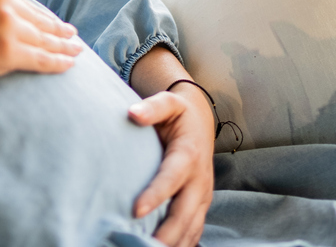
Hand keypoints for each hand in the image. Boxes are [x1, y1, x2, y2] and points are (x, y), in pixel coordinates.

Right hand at [0, 0, 82, 90]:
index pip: (22, 0)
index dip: (39, 13)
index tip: (50, 21)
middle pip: (38, 17)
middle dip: (57, 28)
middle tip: (72, 35)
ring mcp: (6, 24)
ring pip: (44, 37)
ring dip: (64, 45)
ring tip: (76, 50)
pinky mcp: (7, 52)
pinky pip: (42, 58)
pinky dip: (58, 62)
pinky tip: (69, 64)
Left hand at [128, 84, 214, 246]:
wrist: (201, 120)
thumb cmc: (179, 113)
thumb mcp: (168, 103)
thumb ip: (153, 107)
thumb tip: (132, 113)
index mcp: (189, 154)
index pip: (172, 178)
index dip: (156, 194)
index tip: (136, 210)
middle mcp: (199, 179)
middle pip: (185, 212)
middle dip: (167, 233)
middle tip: (143, 246)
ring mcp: (203, 195)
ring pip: (192, 227)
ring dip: (174, 243)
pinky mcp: (201, 205)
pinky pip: (194, 230)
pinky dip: (182, 244)